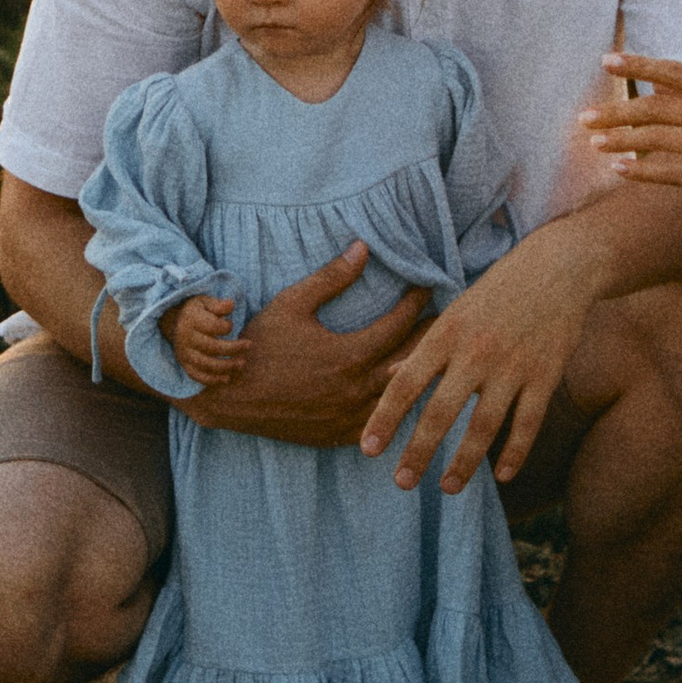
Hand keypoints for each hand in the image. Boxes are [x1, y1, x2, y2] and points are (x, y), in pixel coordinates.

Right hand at [165, 293, 243, 390]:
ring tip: (242, 363)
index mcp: (191, 320)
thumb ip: (218, 305)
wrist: (175, 323)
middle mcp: (186, 338)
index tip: (231, 325)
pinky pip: (198, 376)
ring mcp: (184, 354)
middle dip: (233, 348)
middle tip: (249, 345)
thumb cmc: (196, 311)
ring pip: (207, 364)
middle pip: (212, 347)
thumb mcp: (205, 302)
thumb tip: (231, 305)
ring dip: (226, 366)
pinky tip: (227, 378)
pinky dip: (213, 380)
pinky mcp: (185, 365)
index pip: (212, 326)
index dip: (226, 327)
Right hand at [182, 241, 433, 448]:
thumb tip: (363, 247)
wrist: (228, 396)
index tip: (429, 285)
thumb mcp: (292, 303)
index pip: (397, 326)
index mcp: (348, 356)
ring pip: (400, 399)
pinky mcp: (338, 435)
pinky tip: (409, 398)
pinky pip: (380, 425)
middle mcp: (355, 391)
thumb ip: (332, 277)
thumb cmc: (259, 344)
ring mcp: (348, 418)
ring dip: (421, 376)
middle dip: (432, 339)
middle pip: (410, 363)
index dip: (415, 303)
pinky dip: (397, 409)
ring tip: (441, 357)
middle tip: (452, 320)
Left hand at [360, 234, 598, 496]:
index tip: (368, 449)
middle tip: (401, 483)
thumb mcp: (454, 311)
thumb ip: (424, 347)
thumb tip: (389, 375)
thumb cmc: (497, 291)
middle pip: (440, 413)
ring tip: (447, 488)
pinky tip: (503, 476)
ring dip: (464, 464)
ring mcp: (512, 367)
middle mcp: (476, 352)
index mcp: (447, 333)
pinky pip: (528, 425)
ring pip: (484, 428)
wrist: (557, 268)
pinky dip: (515, 454)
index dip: (384, 418)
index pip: (406, 383)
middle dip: (418, 452)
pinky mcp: (545, 376)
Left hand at [579, 55, 681, 239]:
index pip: (676, 72)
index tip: (606, 60)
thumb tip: (667, 99)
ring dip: (620, 140)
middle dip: (616, 111)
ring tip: (593, 143)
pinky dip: (642, 170)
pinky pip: (672, 171)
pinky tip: (619, 170)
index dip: (639, 64)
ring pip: (659, 138)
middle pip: (658, 106)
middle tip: (583, 117)